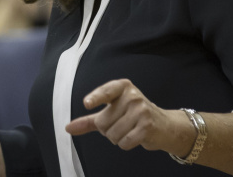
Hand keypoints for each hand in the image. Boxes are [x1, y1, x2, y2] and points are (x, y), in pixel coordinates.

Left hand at [64, 79, 187, 153]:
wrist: (164, 125)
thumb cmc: (134, 116)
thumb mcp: (112, 112)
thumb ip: (89, 120)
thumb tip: (68, 128)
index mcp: (122, 87)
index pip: (106, 91)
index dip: (95, 97)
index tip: (87, 103)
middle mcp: (132, 96)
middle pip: (104, 122)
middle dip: (108, 130)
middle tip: (122, 124)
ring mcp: (141, 110)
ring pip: (112, 134)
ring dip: (117, 138)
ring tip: (129, 129)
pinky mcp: (147, 126)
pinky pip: (124, 142)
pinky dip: (125, 144)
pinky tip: (134, 136)